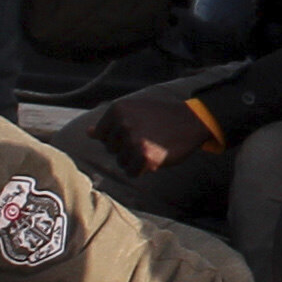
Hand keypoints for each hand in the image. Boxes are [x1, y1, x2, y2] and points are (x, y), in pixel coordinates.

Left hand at [89, 91, 212, 176]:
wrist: (192, 120)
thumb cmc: (161, 117)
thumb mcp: (134, 111)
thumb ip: (111, 123)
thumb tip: (89, 133)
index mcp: (117, 110)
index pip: (102, 136)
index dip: (119, 138)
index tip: (137, 131)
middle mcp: (123, 123)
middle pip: (111, 150)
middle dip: (127, 149)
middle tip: (148, 138)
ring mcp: (134, 140)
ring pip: (121, 162)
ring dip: (135, 160)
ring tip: (153, 146)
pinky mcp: (145, 156)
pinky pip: (132, 172)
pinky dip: (142, 170)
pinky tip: (155, 158)